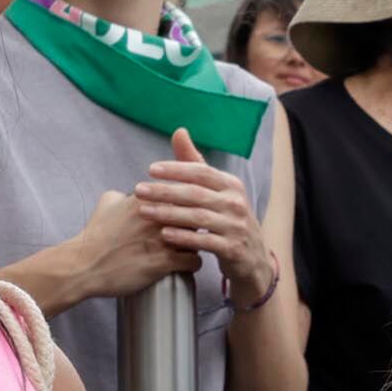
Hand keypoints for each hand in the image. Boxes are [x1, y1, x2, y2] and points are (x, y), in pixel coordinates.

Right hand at [48, 189, 204, 309]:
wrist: (84, 264)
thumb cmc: (95, 236)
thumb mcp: (106, 203)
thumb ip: (123, 194)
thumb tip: (130, 194)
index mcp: (148, 198)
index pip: (183, 192)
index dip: (190, 203)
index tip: (191, 210)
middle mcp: (159, 215)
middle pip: (195, 214)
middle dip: (198, 222)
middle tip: (196, 231)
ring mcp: (163, 239)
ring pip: (198, 237)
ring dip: (197, 243)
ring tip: (192, 248)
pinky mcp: (163, 261)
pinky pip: (194, 261)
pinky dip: (193, 264)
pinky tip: (187, 265)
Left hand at [132, 135, 274, 305]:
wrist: (252, 258)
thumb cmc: (227, 219)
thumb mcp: (217, 191)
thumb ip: (195, 164)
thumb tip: (179, 132)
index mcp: (231, 184)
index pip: (201, 171)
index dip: (176, 169)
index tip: (151, 169)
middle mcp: (236, 203)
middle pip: (196, 193)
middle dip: (165, 191)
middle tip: (139, 190)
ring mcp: (236, 226)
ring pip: (198, 217)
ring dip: (168, 213)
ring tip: (144, 211)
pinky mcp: (233, 249)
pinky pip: (205, 241)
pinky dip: (184, 237)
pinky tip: (164, 234)